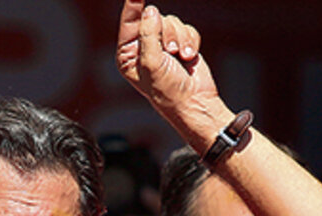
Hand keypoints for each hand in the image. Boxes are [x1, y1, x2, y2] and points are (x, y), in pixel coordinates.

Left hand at [116, 0, 226, 145]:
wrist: (193, 101)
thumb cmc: (167, 90)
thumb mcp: (151, 61)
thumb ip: (149, 34)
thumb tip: (149, 11)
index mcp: (128, 55)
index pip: (128, 23)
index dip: (133, 7)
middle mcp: (143, 48)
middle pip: (154, 19)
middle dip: (166, 33)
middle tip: (170, 52)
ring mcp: (162, 46)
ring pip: (172, 22)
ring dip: (180, 38)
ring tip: (180, 57)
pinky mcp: (181, 44)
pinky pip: (187, 29)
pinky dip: (191, 41)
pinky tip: (189, 57)